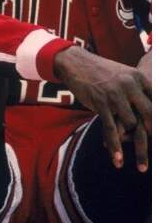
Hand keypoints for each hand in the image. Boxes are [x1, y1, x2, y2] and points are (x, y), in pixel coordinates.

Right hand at [54, 46, 150, 170]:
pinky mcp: (100, 104)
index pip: (155, 101)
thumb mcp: (124, 74)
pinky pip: (111, 129)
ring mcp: (114, 96)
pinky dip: (115, 146)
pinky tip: (118, 160)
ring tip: (139, 159)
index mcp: (139, 78)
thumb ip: (138, 90)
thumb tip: (146, 111)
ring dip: (133, 141)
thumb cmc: (101, 71)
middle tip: (154, 150)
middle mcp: (129, 86)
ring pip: (131, 125)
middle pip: (149, 116)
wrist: (75, 62)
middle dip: (152, 135)